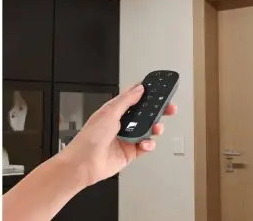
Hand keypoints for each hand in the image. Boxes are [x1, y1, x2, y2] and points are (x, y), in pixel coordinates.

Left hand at [59, 83, 176, 187]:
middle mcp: (122, 123)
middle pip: (145, 113)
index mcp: (115, 110)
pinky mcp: (130, 152)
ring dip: (155, 128)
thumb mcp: (109, 112)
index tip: (159, 90)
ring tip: (156, 128)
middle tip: (168, 108)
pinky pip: (146, 146)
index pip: (135, 98)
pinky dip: (149, 144)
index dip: (147, 93)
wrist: (83, 164)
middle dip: (158, 110)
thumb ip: (126, 100)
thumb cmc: (89, 138)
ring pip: (148, 130)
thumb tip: (139, 88)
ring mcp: (127, 137)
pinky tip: (145, 143)